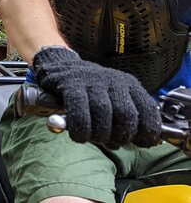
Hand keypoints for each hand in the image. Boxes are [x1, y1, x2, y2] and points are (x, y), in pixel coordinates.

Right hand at [33, 46, 160, 147]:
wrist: (60, 65)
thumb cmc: (89, 90)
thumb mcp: (113, 100)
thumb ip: (125, 121)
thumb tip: (136, 143)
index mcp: (129, 85)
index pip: (148, 110)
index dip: (147, 132)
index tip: (140, 143)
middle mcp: (113, 81)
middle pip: (126, 114)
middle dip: (120, 136)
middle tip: (111, 141)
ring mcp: (92, 81)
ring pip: (103, 112)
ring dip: (100, 134)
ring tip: (94, 138)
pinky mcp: (70, 83)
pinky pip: (79, 111)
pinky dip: (81, 128)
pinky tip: (79, 135)